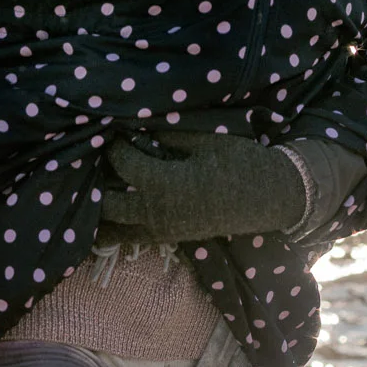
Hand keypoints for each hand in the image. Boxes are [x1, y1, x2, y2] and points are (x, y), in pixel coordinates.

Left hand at [102, 132, 306, 241]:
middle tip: (99, 162)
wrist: (270, 197)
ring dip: (102, 213)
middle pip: (106, 205)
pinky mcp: (171, 238)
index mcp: (165, 184)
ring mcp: (163, 230)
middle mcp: (157, 212)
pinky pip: (132, 238)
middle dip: (97, 183)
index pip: (123, 164)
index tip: (115, 132)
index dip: (116, 145)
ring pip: (114, 231)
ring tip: (97, 192)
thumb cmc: (239, 162)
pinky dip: (117, 226)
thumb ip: (167, 136)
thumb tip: (138, 128)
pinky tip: (113, 212)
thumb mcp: (204, 140)